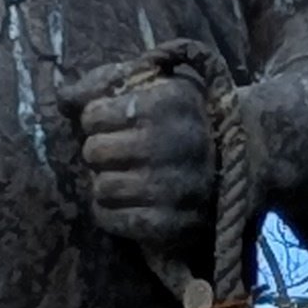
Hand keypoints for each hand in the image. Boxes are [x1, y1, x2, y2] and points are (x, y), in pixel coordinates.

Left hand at [65, 60, 216, 257]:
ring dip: (106, 183)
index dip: (97, 119)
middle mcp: (176, 143)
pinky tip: (128, 201)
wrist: (244, 159)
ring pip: (101, 188)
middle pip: (94, 152)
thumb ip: (105, 83)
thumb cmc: (183, 117)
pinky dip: (111, 213)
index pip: (93, 115)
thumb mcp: (155, 85)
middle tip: (119, 154)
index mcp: (170, 101)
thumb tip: (63, 97)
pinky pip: (113, 220)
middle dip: (101, 152)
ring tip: (125, 177)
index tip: (117, 124)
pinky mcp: (174, 225)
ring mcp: (176, 187)